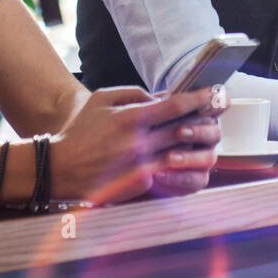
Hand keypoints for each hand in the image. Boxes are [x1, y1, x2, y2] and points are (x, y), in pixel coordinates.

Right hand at [48, 85, 222, 204]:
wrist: (60, 169)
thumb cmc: (81, 131)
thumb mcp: (102, 99)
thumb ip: (133, 93)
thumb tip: (161, 96)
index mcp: (131, 118)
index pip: (175, 106)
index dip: (198, 99)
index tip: (213, 94)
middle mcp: (139, 143)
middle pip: (184, 129)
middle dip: (204, 120)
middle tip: (218, 113)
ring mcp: (141, 166)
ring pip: (181, 152)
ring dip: (196, 143)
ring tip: (206, 134)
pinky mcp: (140, 184)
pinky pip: (169, 171)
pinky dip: (181, 162)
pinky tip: (187, 154)